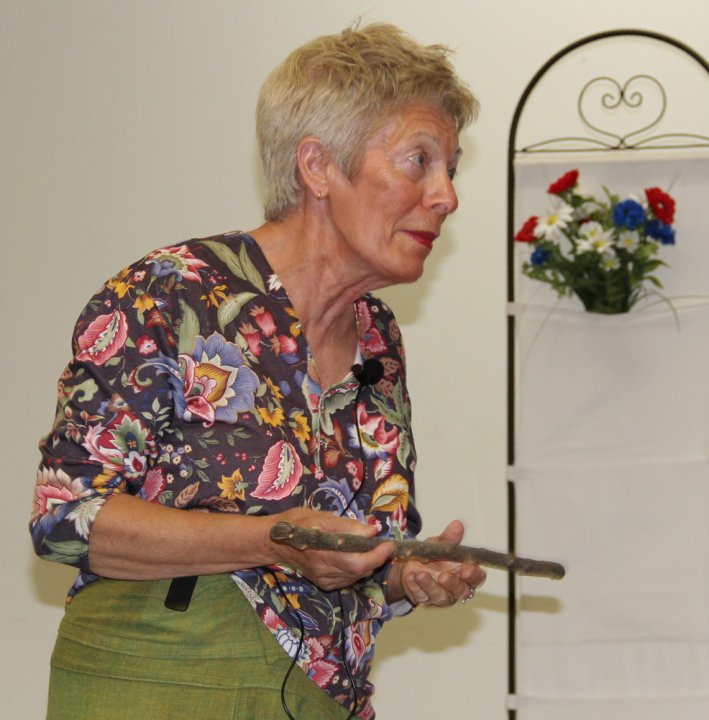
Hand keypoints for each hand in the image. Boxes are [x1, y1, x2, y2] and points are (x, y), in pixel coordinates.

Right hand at [269, 508, 395, 591]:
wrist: (274, 542)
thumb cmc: (297, 523)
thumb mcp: (323, 518)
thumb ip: (348, 526)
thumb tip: (373, 531)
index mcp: (324, 554)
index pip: (358, 563)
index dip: (377, 556)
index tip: (389, 544)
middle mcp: (325, 572)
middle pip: (360, 571)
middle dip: (376, 558)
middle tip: (382, 543)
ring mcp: (325, 580)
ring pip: (356, 577)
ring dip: (368, 564)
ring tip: (370, 547)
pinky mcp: (324, 584)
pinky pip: (348, 579)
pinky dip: (357, 569)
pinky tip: (355, 556)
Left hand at [386, 520, 485, 607]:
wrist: (409, 562)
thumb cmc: (432, 554)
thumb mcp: (440, 543)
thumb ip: (450, 537)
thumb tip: (458, 524)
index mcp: (465, 573)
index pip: (477, 578)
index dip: (474, 575)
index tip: (466, 569)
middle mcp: (456, 588)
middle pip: (461, 591)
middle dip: (453, 584)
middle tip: (443, 576)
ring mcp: (441, 596)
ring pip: (440, 596)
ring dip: (430, 586)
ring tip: (420, 574)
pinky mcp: (425, 599)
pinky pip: (421, 596)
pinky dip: (415, 587)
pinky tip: (410, 577)